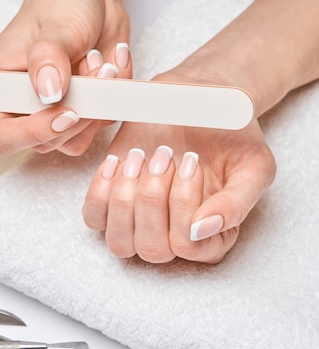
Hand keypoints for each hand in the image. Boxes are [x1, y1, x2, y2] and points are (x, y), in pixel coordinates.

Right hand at [0, 0, 130, 155]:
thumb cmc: (59, 5)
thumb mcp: (54, 26)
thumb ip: (48, 59)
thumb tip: (48, 92)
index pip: (1, 135)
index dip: (32, 133)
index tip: (65, 113)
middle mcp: (20, 107)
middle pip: (44, 142)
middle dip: (76, 112)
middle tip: (93, 72)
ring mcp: (51, 113)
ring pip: (74, 140)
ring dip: (97, 105)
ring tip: (100, 63)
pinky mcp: (80, 113)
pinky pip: (100, 125)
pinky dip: (112, 97)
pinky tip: (109, 65)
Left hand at [82, 73, 276, 263]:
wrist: (200, 100)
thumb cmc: (230, 134)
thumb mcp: (253, 165)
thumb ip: (237, 203)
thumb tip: (202, 230)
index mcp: (213, 237)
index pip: (189, 247)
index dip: (184, 206)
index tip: (192, 160)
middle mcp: (174, 237)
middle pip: (152, 248)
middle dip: (153, 199)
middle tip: (166, 154)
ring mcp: (139, 222)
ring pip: (119, 241)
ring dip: (125, 198)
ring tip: (141, 156)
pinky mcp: (111, 202)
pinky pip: (94, 217)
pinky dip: (100, 191)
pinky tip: (118, 161)